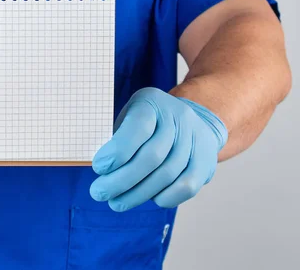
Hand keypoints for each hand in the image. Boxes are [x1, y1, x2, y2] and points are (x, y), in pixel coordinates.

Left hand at [90, 87, 227, 210]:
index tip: (98, 168)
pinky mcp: (206, 162)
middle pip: (152, 156)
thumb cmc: (148, 123)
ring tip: (116, 202)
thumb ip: (116, 138)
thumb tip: (101, 171)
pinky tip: (146, 199)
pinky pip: (185, 187)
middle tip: (99, 192)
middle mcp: (178, 118)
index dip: (117, 151)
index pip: (138, 128)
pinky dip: (162, 198)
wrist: (191, 120)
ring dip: (137, 194)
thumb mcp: (129, 117)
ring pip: (167, 175)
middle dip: (121, 180)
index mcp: (153, 102)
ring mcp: (195, 140)